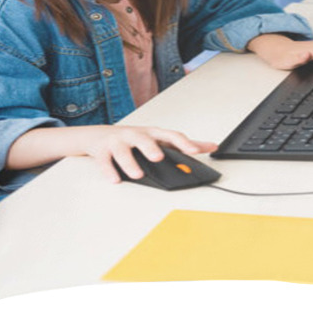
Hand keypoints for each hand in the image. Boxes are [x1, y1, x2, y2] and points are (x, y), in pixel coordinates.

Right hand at [84, 126, 218, 183]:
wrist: (99, 135)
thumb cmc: (135, 138)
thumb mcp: (160, 139)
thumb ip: (185, 144)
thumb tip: (212, 146)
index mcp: (153, 133)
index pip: (171, 135)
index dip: (183, 143)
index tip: (194, 151)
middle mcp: (136, 135)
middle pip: (144, 139)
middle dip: (151, 148)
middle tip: (159, 157)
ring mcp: (118, 141)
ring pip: (123, 151)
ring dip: (130, 163)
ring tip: (138, 174)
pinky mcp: (102, 151)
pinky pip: (105, 161)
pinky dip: (110, 170)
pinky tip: (115, 179)